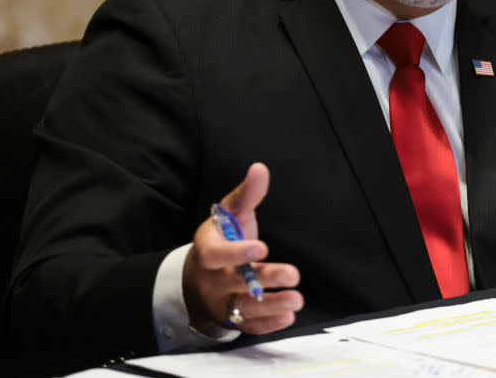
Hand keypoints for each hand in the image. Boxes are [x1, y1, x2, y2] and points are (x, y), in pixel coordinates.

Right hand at [183, 163, 302, 333]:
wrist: (199, 277)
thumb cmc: (222, 239)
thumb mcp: (230, 214)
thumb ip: (246, 194)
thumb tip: (260, 168)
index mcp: (207, 250)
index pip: (215, 255)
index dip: (237, 253)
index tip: (263, 247)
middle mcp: (212, 279)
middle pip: (234, 283)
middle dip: (264, 280)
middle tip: (293, 274)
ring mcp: (222, 301)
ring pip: (244, 309)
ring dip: (272, 306)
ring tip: (297, 299)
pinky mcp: (233, 319)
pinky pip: (249, 326)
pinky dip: (268, 324)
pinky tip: (288, 316)